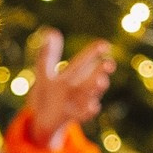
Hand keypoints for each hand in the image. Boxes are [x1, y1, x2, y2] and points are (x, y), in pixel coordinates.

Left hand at [21, 28, 112, 142]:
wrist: (43, 120)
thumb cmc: (46, 95)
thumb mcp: (44, 74)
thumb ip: (47, 54)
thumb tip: (51, 31)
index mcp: (71, 75)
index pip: (84, 61)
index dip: (94, 52)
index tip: (105, 45)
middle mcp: (78, 88)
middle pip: (91, 77)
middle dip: (101, 71)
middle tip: (109, 63)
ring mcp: (76, 103)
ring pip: (89, 94)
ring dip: (96, 88)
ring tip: (101, 81)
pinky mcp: (71, 117)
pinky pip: (82, 114)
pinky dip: (88, 111)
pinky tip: (93, 106)